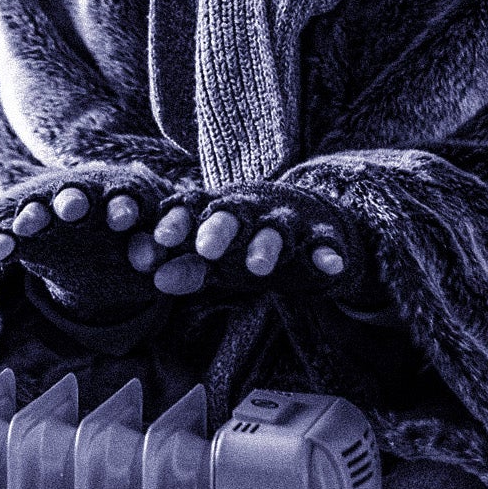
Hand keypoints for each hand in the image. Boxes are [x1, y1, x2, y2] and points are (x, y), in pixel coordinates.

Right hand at [0, 164, 172, 320]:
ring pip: (41, 208)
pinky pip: (10, 236)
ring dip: (34, 214)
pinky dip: (1, 242)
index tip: (122, 221)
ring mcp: (51, 216)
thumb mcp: (163, 267)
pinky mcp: (28, 236)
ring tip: (25, 225)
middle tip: (71, 210)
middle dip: (73, 201)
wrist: (105, 265)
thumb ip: (179, 270)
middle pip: (78, 194)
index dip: (124, 206)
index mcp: (123, 202)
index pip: (126, 196)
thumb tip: (164, 274)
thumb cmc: (140, 259)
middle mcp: (85, 202)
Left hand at [130, 180, 364, 300]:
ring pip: (277, 230)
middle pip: (233, 213)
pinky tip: (330, 266)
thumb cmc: (248, 240)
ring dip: (267, 246)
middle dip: (219, 229)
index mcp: (219, 209)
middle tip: (206, 248)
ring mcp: (288, 220)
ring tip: (258, 266)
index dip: (177, 223)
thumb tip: (157, 279)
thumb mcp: (216, 257)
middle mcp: (252, 209)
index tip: (162, 238)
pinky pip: (324, 243)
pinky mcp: (321, 233)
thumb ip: (188, 267)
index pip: (193, 210)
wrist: (307, 217)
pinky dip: (327, 253)